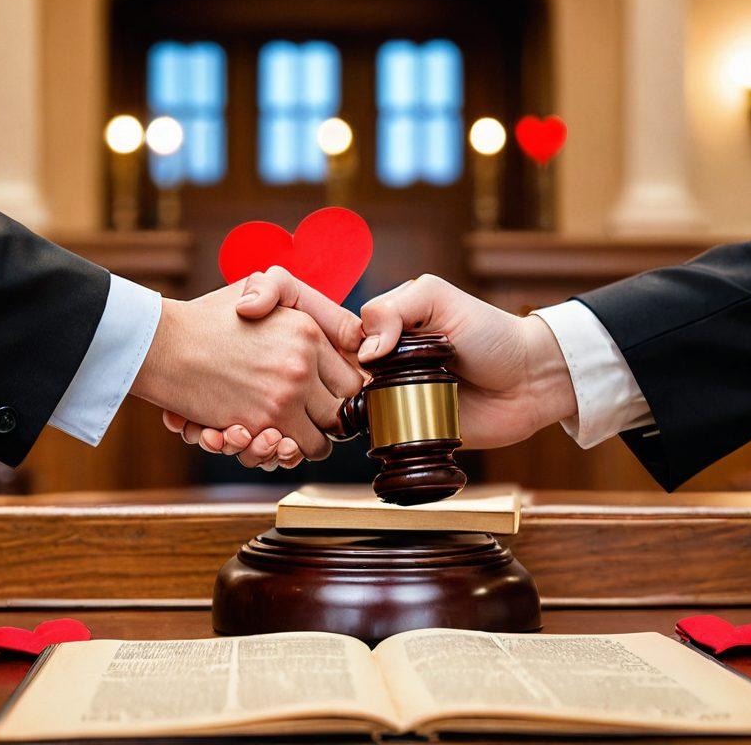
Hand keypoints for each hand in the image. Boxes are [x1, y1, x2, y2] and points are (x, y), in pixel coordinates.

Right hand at [130, 280, 363, 462]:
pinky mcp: (259, 423)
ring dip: (302, 443)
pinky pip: (286, 452)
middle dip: (326, 422)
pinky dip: (277, 452)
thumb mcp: (259, 288)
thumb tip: (349, 333)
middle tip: (307, 421)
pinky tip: (262, 437)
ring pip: (319, 441)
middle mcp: (303, 365)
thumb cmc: (209, 318)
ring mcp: (283, 396)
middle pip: (341, 414)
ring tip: (283, 434)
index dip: (341, 393)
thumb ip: (298, 299)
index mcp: (309, 332)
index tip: (326, 399)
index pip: (352, 379)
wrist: (165, 344)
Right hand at [172, 272, 577, 458]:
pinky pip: (347, 442)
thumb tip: (364, 352)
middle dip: (256, 387)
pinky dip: (306, 447)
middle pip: (296, 375)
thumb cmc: (488, 331)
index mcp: (370, 328)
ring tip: (234, 433)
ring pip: (312, 413)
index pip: (306, 322)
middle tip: (221, 404)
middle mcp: (364, 364)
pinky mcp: (392, 434)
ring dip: (270, 424)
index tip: (241, 318)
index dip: (268, 320)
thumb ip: (396, 309)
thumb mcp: (438, 299)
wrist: (530, 380)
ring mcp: (376, 401)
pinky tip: (273, 450)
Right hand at [354, 274, 576, 447]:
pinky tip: (385, 423)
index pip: (340, 333)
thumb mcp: (439, 298)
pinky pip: (380, 435)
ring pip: (353, 407)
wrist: (529, 381)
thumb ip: (395, 309)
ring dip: (361, 405)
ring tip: (384, 398)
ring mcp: (395, 397)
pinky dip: (378, 431)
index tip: (343, 346)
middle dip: (343, 376)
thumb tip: (365, 350)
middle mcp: (384, 362)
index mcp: (387, 326)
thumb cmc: (490, 333)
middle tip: (371, 375)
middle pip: (340, 372)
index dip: (330, 340)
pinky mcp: (409, 430)